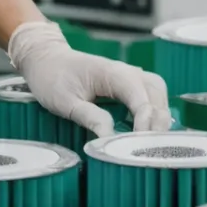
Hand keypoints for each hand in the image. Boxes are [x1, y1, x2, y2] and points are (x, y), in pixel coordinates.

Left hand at [9, 21, 170, 138]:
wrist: (46, 59)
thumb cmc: (53, 77)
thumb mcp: (65, 101)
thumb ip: (89, 117)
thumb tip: (109, 137)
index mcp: (113, 73)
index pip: (140, 97)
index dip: (145, 121)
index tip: (139, 142)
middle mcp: (127, 72)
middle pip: (156, 93)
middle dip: (159, 120)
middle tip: (151, 147)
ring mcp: (130, 76)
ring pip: (158, 94)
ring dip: (160, 116)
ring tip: (152, 141)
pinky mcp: (128, 85)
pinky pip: (150, 96)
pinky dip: (154, 113)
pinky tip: (148, 131)